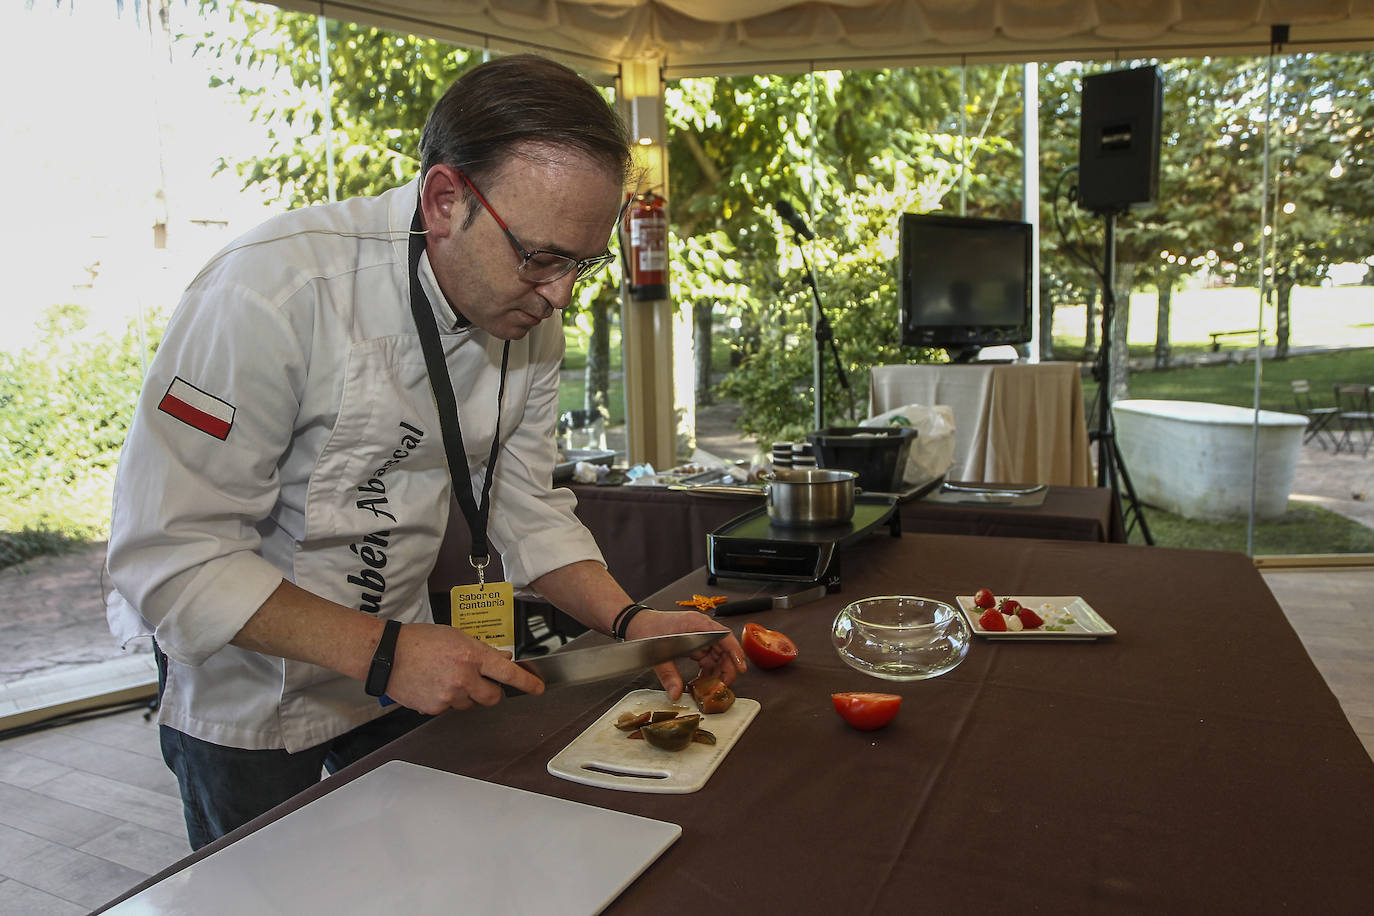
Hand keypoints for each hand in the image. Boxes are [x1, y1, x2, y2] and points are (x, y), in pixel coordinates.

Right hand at [383, 623, 544, 713]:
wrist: (387, 655)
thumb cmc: (419, 641)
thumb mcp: (456, 636)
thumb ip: (481, 649)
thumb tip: (501, 657)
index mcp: (472, 656)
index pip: (508, 673)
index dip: (527, 683)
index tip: (538, 688)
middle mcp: (464, 678)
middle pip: (493, 697)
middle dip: (491, 692)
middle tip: (480, 682)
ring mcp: (449, 695)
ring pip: (470, 704)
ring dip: (466, 695)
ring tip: (447, 678)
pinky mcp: (435, 708)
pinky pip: (449, 709)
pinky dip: (446, 700)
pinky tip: (434, 685)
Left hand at [624, 609, 747, 700]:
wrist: (635, 623)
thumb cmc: (647, 629)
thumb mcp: (657, 653)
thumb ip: (668, 674)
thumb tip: (676, 693)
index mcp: (696, 624)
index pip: (724, 636)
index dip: (735, 652)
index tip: (741, 667)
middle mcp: (701, 629)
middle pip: (723, 648)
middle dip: (726, 668)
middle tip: (723, 686)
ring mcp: (698, 636)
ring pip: (716, 655)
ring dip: (716, 672)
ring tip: (711, 688)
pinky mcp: (693, 644)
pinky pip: (706, 658)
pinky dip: (706, 671)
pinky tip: (701, 682)